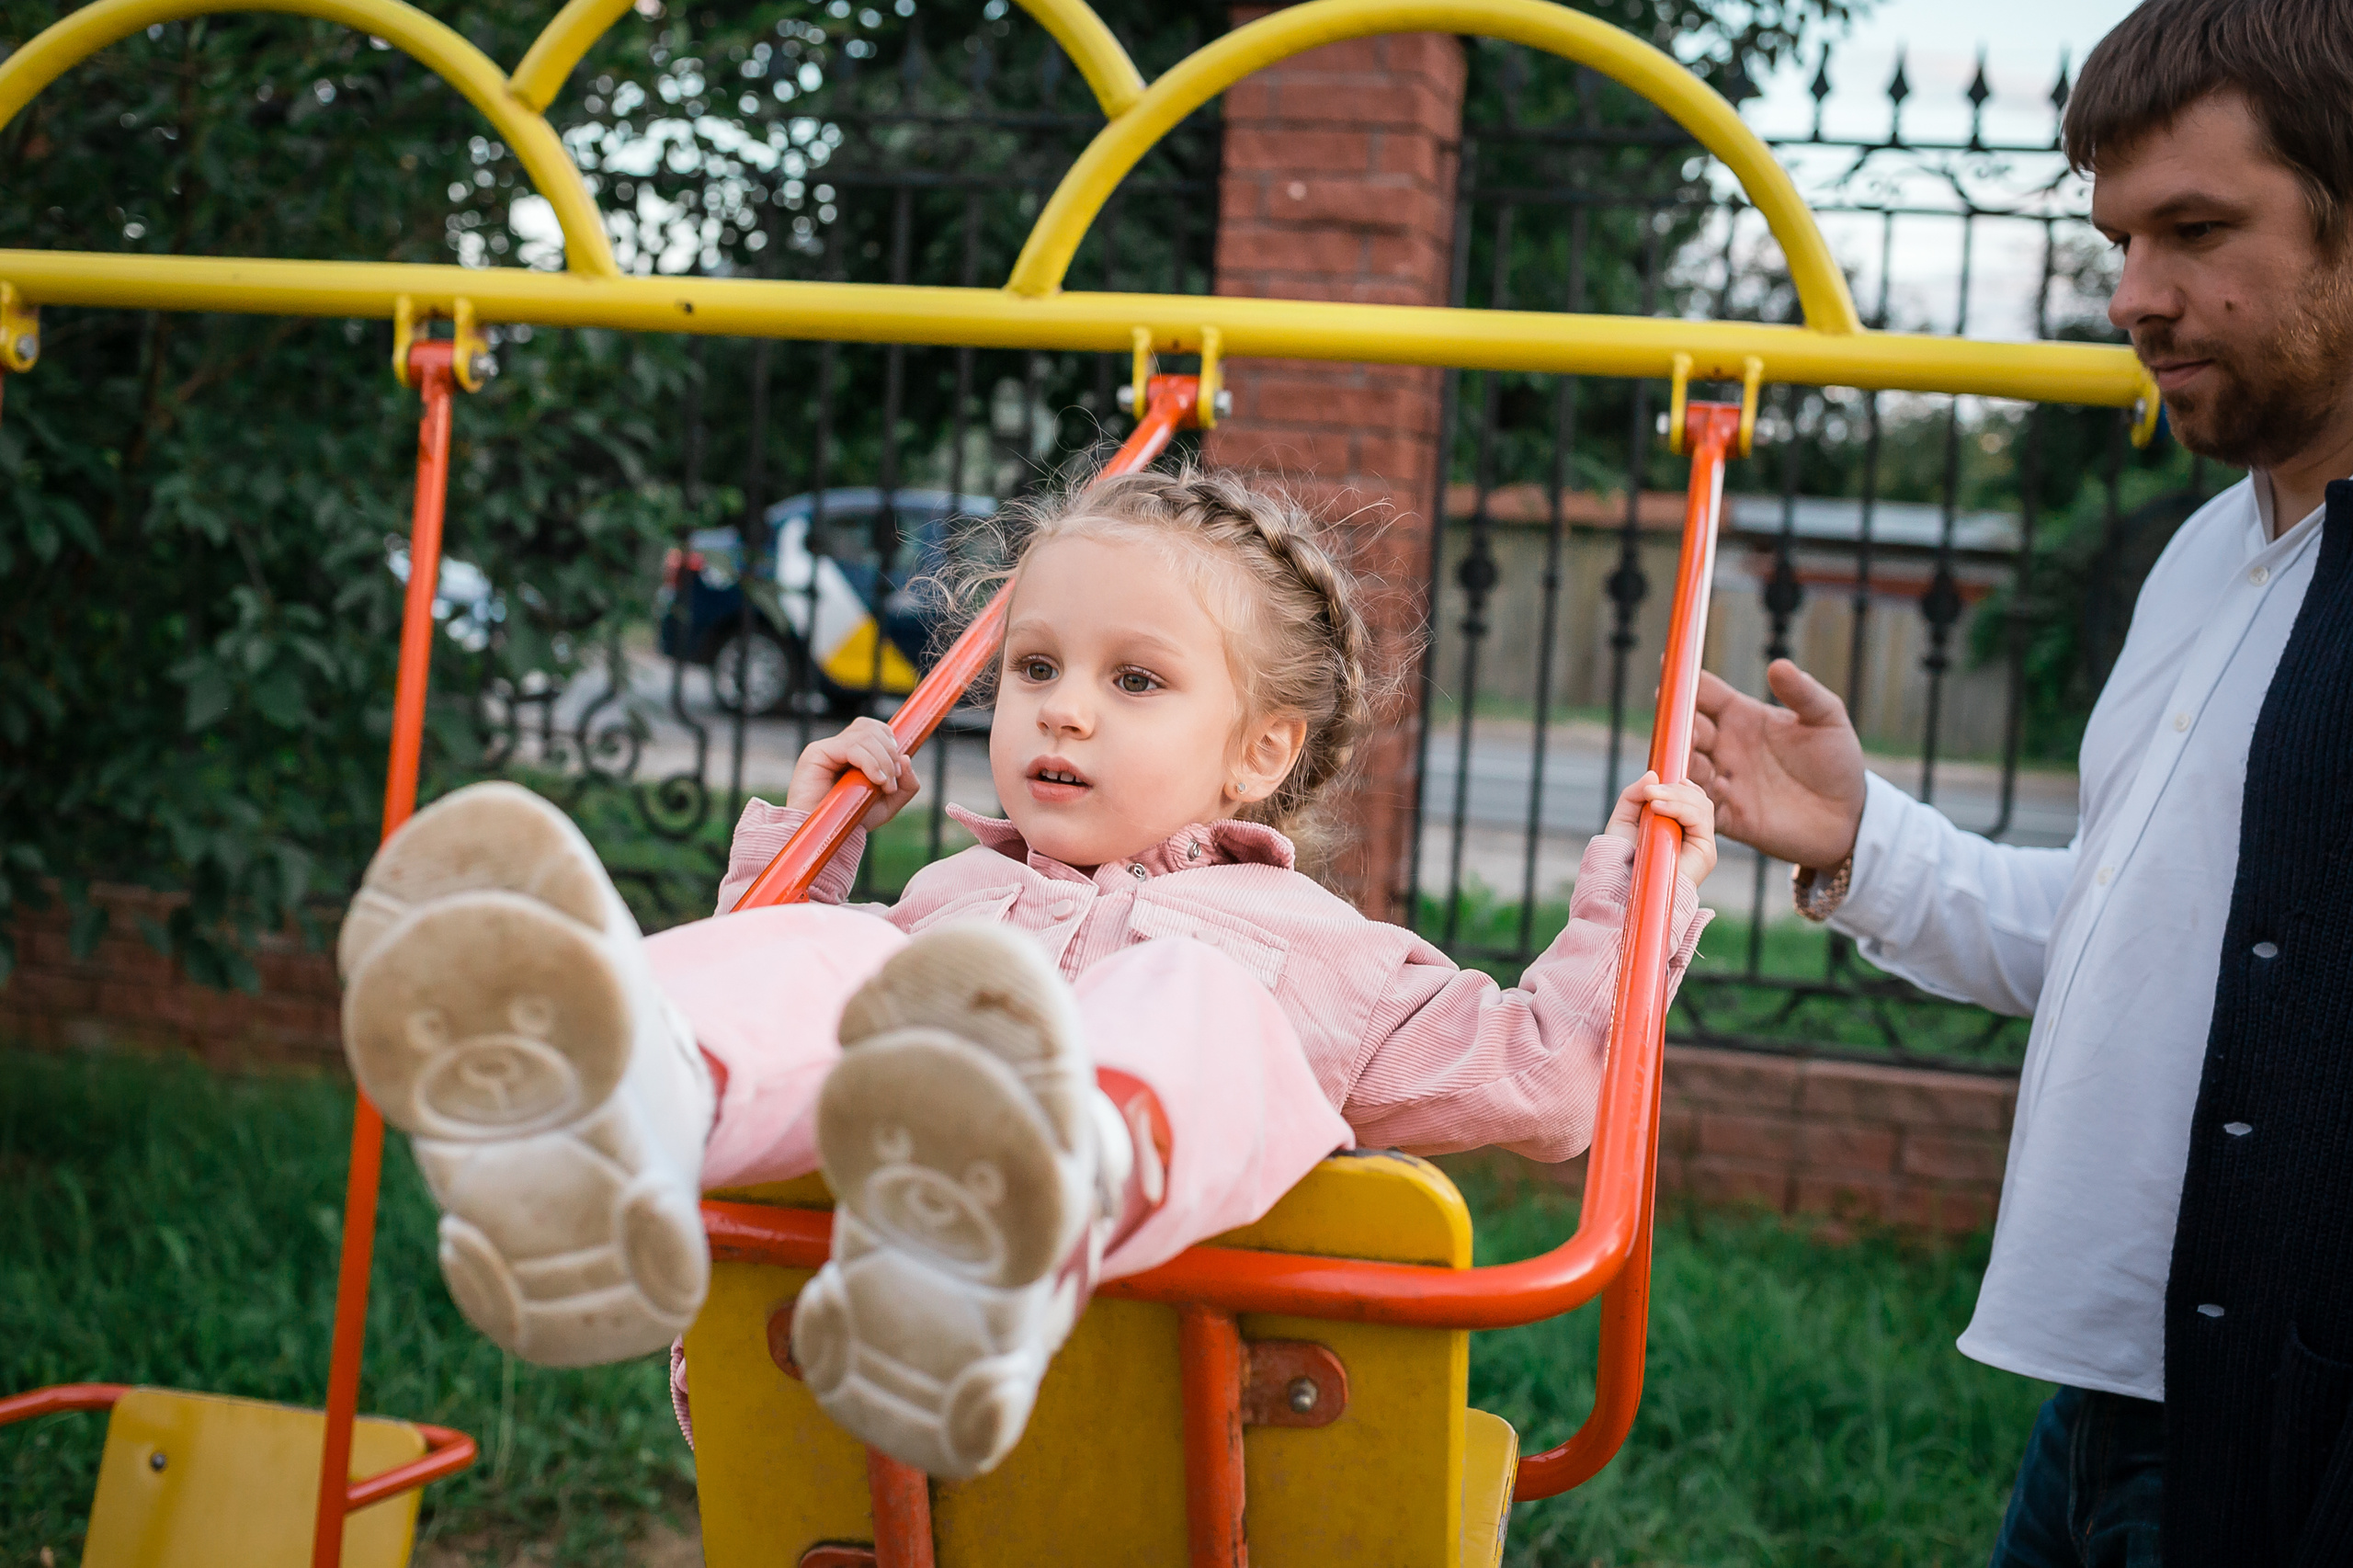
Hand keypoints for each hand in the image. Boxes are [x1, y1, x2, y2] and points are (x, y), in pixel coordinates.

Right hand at [786, 717, 919, 830]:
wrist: (824, 838)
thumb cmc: (851, 822)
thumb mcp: (889, 805)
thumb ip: (905, 785)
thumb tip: (907, 758)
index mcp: (853, 754)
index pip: (874, 728)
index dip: (892, 742)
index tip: (899, 770)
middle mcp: (839, 747)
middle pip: (871, 728)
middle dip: (891, 753)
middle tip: (892, 781)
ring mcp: (827, 748)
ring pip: (865, 735)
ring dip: (883, 760)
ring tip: (885, 785)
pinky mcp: (817, 753)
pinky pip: (852, 747)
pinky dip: (870, 762)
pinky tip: (876, 781)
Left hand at [1606, 771, 1717, 884]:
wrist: (1622, 884)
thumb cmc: (1621, 858)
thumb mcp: (1623, 818)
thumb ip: (1633, 795)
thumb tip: (1653, 774)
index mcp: (1679, 828)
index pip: (1693, 799)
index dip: (1682, 787)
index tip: (1662, 782)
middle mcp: (1694, 836)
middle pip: (1699, 799)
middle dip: (1674, 789)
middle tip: (1650, 791)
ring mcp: (1702, 845)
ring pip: (1703, 806)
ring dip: (1676, 796)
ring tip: (1652, 799)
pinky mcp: (1706, 853)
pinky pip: (1702, 820)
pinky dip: (1681, 808)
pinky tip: (1658, 809)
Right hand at [1688, 659, 1865, 869]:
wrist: (1846, 818)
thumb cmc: (1837, 764)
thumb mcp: (1828, 720)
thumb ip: (1803, 693)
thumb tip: (1778, 664)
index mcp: (1742, 717)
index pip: (1703, 693)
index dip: (1683, 682)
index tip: (1670, 671)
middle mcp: (1725, 746)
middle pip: (1685, 728)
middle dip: (1677, 723)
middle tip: (1684, 725)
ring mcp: (1723, 780)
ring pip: (1685, 765)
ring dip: (1681, 760)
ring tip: (1696, 759)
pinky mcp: (1726, 815)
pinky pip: (1696, 805)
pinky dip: (1692, 796)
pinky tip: (1709, 790)